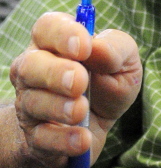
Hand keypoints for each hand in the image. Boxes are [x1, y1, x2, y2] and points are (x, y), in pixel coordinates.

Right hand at [10, 12, 141, 167]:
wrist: (93, 130)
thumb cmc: (107, 84)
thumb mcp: (124, 61)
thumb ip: (116, 47)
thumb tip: (98, 47)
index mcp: (55, 44)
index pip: (47, 28)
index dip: (62, 34)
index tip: (84, 47)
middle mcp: (34, 72)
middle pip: (29, 65)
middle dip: (54, 73)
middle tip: (79, 81)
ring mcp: (31, 106)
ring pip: (31, 103)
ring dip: (58, 107)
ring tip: (81, 110)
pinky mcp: (36, 139)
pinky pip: (42, 139)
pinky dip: (63, 139)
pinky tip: (82, 139)